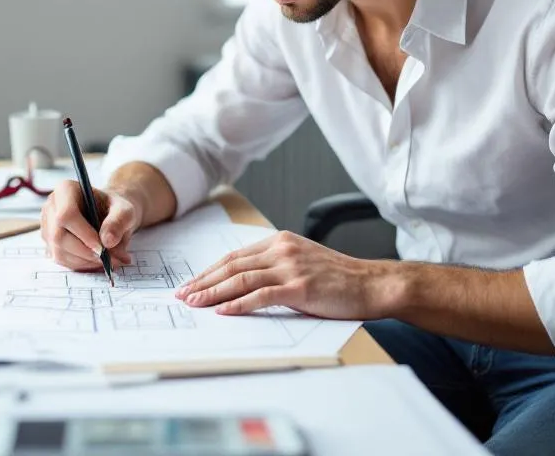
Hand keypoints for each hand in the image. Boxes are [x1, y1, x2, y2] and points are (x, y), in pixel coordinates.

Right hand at [40, 181, 138, 270]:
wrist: (109, 214)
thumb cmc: (114, 208)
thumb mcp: (125, 210)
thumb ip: (119, 221)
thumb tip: (107, 241)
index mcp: (66, 190)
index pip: (66, 215)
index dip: (83, 234)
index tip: (103, 248)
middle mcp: (51, 207)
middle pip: (59, 236)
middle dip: (86, 252)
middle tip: (109, 259)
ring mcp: (47, 227)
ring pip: (59, 252)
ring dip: (86, 261)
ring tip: (109, 260)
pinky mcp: (49, 244)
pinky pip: (62, 260)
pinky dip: (82, 264)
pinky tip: (97, 260)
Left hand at [174, 231, 397, 318]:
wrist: (371, 284)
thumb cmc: (339, 278)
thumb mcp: (303, 262)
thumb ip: (276, 265)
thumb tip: (244, 283)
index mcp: (280, 241)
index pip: (235, 256)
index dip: (209, 271)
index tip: (192, 283)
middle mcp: (282, 250)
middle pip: (232, 265)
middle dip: (203, 281)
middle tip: (183, 295)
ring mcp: (290, 267)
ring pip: (241, 279)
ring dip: (213, 293)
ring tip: (195, 304)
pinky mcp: (299, 287)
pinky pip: (261, 295)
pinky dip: (238, 304)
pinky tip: (223, 311)